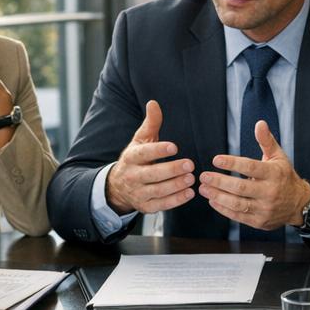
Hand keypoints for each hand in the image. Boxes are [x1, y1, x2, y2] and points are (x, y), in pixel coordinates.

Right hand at [106, 100, 194, 214]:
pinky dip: (176, 200)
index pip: (144, 153)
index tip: (174, 147)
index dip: (158, 150)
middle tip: (189, 164)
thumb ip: (150, 123)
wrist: (119, 187)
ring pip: (158, 190)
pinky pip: (162, 205)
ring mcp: (139, 193)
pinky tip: (189, 193)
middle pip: (152, 174)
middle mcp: (133, 176)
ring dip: (176, 185)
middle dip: (171, 170)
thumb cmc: (136, 159)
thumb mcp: (140, 140)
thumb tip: (153, 103)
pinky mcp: (146, 206)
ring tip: (191, 178)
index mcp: (132, 157)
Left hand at [199, 121, 309, 229]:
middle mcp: (270, 192)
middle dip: (219, 182)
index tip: (216, 160)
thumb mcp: (279, 157)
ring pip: (237, 204)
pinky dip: (223, 209)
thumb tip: (259, 123)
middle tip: (204, 176)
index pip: (250, 167)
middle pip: (240, 187)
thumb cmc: (285, 177)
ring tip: (204, 189)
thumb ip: (266, 140)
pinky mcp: (259, 221)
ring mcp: (264, 208)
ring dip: (218, 196)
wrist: (299, 204)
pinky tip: (213, 201)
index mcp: (274, 174)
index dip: (232, 163)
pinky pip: (238, 216)